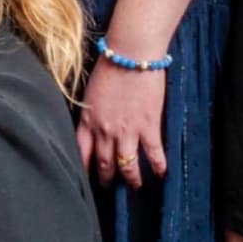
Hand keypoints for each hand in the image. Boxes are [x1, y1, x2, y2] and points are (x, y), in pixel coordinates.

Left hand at [77, 59, 168, 189]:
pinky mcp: (148, 126)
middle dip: (106, 178)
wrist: (131, 54)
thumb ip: (91, 112)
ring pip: (126, 165)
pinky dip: (158, 167)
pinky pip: (153, 154)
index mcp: (88, 120)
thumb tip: (92, 124)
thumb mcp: (91, 91)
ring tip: (135, 187)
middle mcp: (105, 130)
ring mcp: (127, 131)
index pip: (81, 152)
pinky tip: (161, 175)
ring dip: (131, 179)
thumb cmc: (110, 66)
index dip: (83, 168)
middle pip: (103, 163)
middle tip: (109, 186)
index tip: (84, 178)